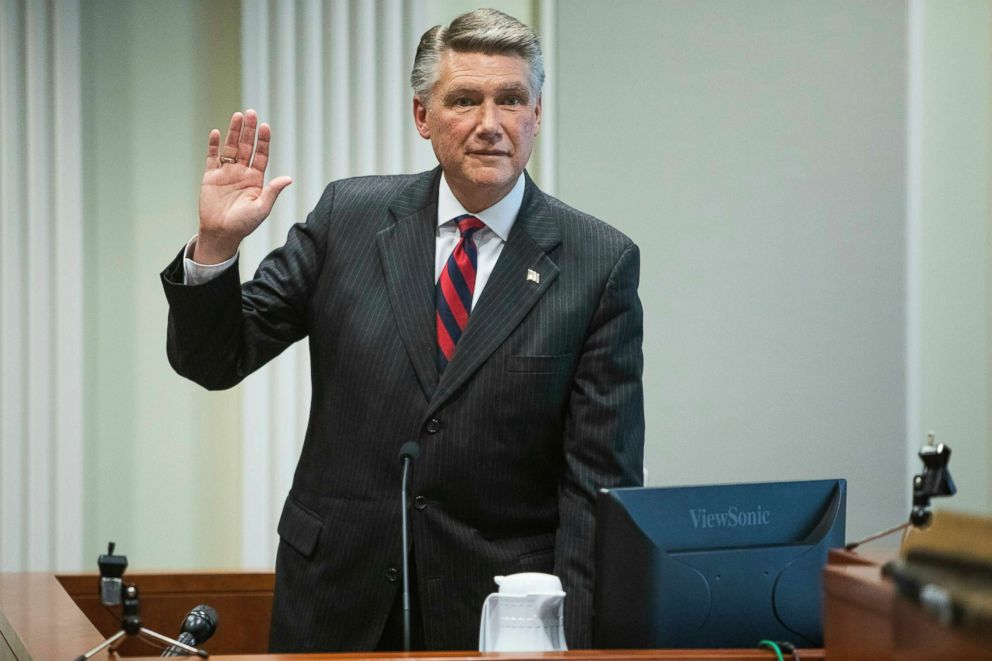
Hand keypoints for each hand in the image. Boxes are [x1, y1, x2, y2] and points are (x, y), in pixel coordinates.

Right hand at [195, 109, 291, 263]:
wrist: (221, 233)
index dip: (263, 141)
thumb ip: (273, 191)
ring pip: (230, 147)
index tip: (265, 127)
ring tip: (237, 116)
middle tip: (251, 113)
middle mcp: (242, 172)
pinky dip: (214, 145)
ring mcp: (226, 173)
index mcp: (256, 179)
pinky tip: (217, 133)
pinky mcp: (211, 176)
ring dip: (234, 132)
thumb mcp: (262, 208)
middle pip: (246, 146)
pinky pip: (212, 157)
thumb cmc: (244, 224)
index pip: (262, 155)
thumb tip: (288, 178)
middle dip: (249, 130)